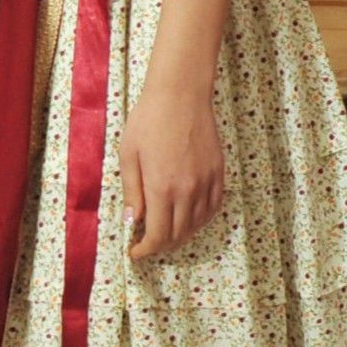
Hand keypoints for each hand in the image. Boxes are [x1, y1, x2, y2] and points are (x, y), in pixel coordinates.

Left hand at [119, 80, 224, 260]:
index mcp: (161, 188)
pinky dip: (201, 220)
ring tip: (166, 233)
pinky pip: (213, 208)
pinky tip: (189, 218)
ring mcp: (206, 182)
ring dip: (181, 236)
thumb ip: (132, 192)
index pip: (157, 236)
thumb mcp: (128, 155)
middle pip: (178, 235)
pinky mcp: (218, 173)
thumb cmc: (148, 120)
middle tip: (148, 244)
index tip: (135, 252)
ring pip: (197, 225)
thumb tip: (134, 221)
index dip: (145, 251)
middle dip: (161, 246)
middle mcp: (187, 190)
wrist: (180, 94)